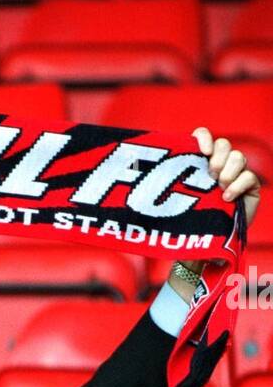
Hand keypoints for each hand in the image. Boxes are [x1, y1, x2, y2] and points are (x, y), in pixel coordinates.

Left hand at [166, 127, 261, 299]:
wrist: (199, 249)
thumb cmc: (181, 224)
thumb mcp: (167, 201)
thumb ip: (161, 183)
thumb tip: (135, 168)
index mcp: (198, 163)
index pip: (203, 137)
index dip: (204, 137)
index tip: (201, 150)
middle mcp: (217, 166)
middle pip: (223, 144)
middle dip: (218, 156)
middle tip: (210, 173)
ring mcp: (234, 176)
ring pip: (238, 157)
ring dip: (228, 170)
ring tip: (218, 187)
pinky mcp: (248, 188)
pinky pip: (249, 176)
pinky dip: (239, 185)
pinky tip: (227, 198)